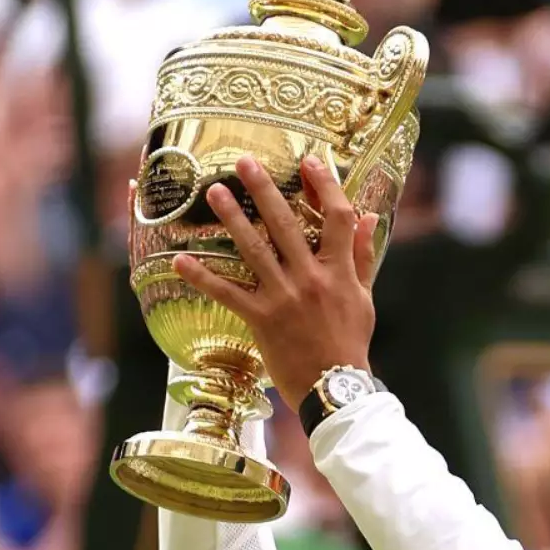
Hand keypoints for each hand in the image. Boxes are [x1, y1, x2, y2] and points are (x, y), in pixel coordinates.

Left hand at [174, 154, 378, 409]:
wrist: (335, 387)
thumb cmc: (350, 343)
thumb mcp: (364, 298)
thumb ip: (363, 256)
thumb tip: (369, 218)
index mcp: (339, 271)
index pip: (337, 218)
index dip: (325, 186)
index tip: (309, 161)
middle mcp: (311, 278)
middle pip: (286, 224)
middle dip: (264, 190)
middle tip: (244, 162)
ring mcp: (284, 297)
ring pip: (254, 250)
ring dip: (232, 219)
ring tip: (214, 192)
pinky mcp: (261, 319)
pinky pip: (227, 293)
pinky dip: (202, 277)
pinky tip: (179, 259)